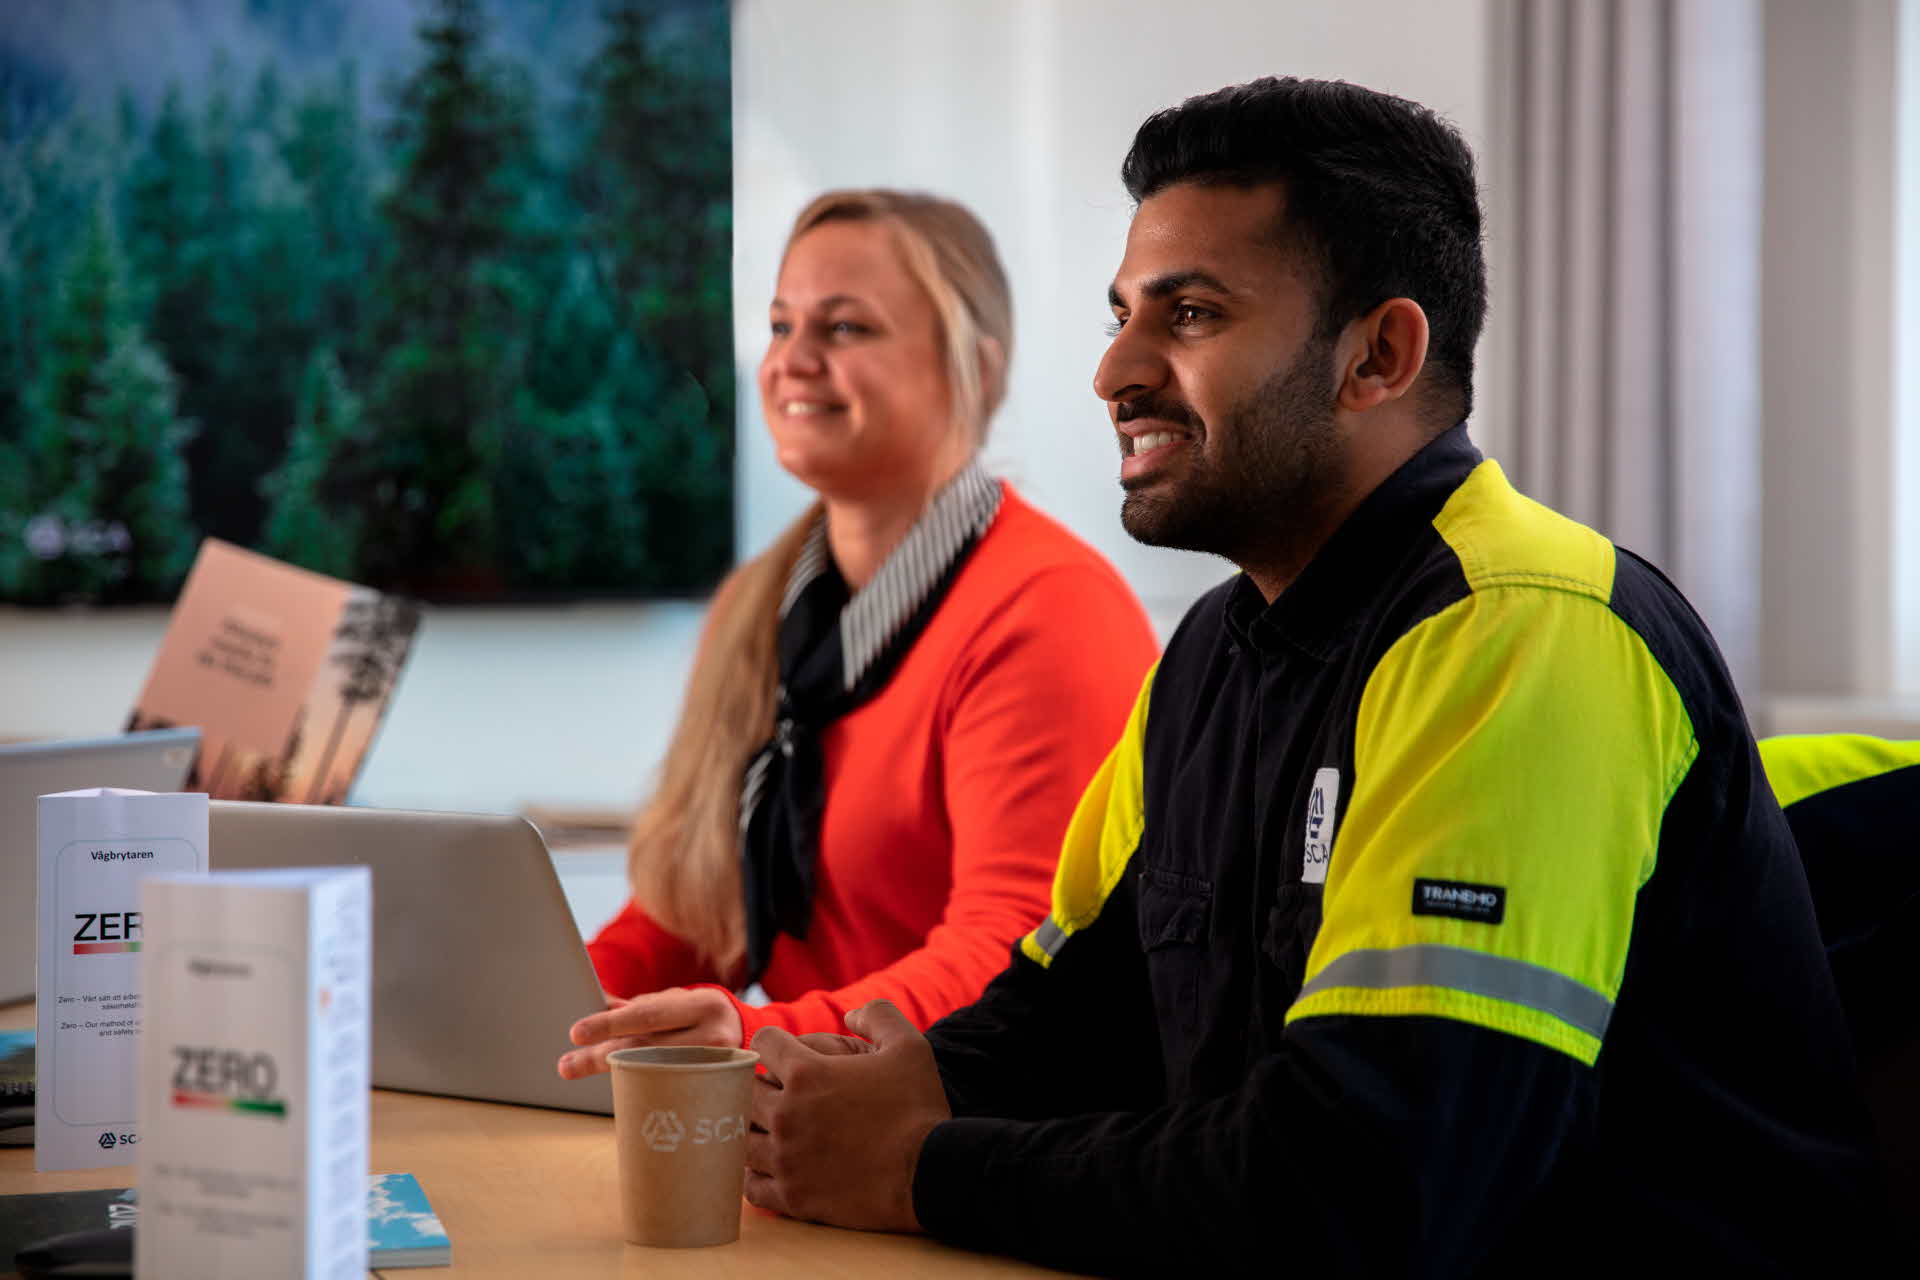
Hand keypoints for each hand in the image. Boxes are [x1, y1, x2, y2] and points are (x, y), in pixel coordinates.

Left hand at [556, 986, 744, 1078]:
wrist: (748, 1037)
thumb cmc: (702, 1014)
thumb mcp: (678, 1001)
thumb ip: (642, 1004)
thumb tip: (599, 1001)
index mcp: (702, 1005)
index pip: (650, 1015)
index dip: (611, 1023)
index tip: (577, 1032)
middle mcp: (713, 1036)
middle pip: (647, 1048)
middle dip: (601, 1055)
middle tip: (566, 1063)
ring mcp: (715, 1067)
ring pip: (653, 1071)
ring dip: (611, 1070)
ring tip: (576, 1067)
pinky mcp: (714, 1089)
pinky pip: (666, 1088)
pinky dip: (635, 1083)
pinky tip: (613, 1083)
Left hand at [744, 999, 950, 1231]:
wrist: (930, 1173)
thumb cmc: (919, 1107)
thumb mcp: (909, 1045)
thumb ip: (877, 1015)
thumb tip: (849, 1016)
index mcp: (807, 1074)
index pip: (763, 1043)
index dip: (776, 1044)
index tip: (786, 1055)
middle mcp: (786, 1115)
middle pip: (744, 1091)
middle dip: (759, 1086)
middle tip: (779, 1092)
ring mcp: (786, 1159)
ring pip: (741, 1139)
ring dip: (754, 1130)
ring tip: (771, 1130)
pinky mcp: (793, 1197)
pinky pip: (751, 1185)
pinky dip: (757, 1174)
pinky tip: (773, 1167)